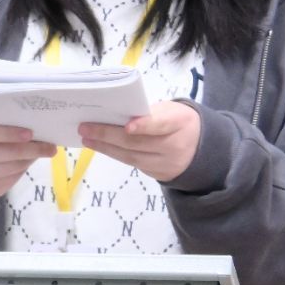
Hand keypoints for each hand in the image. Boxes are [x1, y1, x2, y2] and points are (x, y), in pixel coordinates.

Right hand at [0, 116, 56, 198]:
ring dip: (31, 158)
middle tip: (50, 146)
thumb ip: (0, 124)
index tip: (30, 133)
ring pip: (15, 166)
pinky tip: (28, 161)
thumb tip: (34, 126)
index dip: (10, 133)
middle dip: (33, 148)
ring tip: (43, 151)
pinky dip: (25, 167)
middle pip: (8, 152)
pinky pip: (15, 177)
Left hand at [79, 100, 200, 182]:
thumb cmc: (178, 121)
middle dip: (108, 135)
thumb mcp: (171, 110)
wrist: (200, 147)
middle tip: (85, 127)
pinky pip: (133, 163)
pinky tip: (100, 146)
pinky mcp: (157, 174)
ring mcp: (166, 163)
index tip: (127, 126)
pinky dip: (114, 154)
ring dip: (105, 147)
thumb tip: (115, 114)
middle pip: (138, 142)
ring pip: (131, 156)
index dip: (144, 125)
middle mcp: (174, 146)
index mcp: (180, 122)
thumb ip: (149, 112)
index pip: (161, 124)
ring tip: (87, 138)